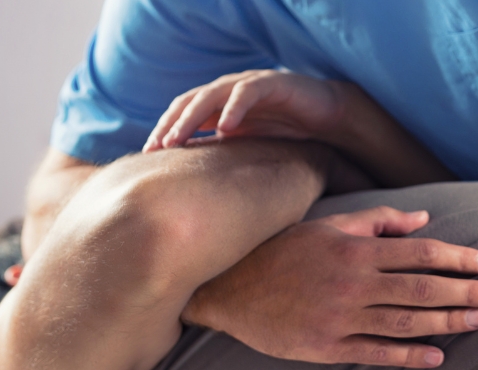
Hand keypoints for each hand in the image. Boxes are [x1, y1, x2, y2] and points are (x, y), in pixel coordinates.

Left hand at [144, 70, 343, 151]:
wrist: (327, 120)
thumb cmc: (288, 134)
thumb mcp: (248, 148)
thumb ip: (222, 153)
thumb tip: (191, 178)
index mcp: (219, 106)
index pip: (182, 114)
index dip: (165, 130)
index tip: (150, 154)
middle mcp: (228, 92)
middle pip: (189, 102)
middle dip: (171, 124)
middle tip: (158, 147)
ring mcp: (248, 85)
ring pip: (211, 95)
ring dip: (192, 116)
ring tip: (179, 138)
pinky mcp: (271, 83)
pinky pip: (247, 93)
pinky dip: (234, 108)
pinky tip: (225, 127)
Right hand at [183, 206, 477, 367]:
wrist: (227, 287)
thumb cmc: (281, 250)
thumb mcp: (327, 225)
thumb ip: (377, 221)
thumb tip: (424, 219)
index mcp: (355, 250)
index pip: (421, 254)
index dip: (459, 258)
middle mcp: (352, 284)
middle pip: (422, 289)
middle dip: (466, 292)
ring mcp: (340, 319)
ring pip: (405, 323)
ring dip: (446, 323)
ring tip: (477, 321)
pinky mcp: (326, 348)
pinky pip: (374, 353)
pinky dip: (408, 356)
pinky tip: (437, 357)